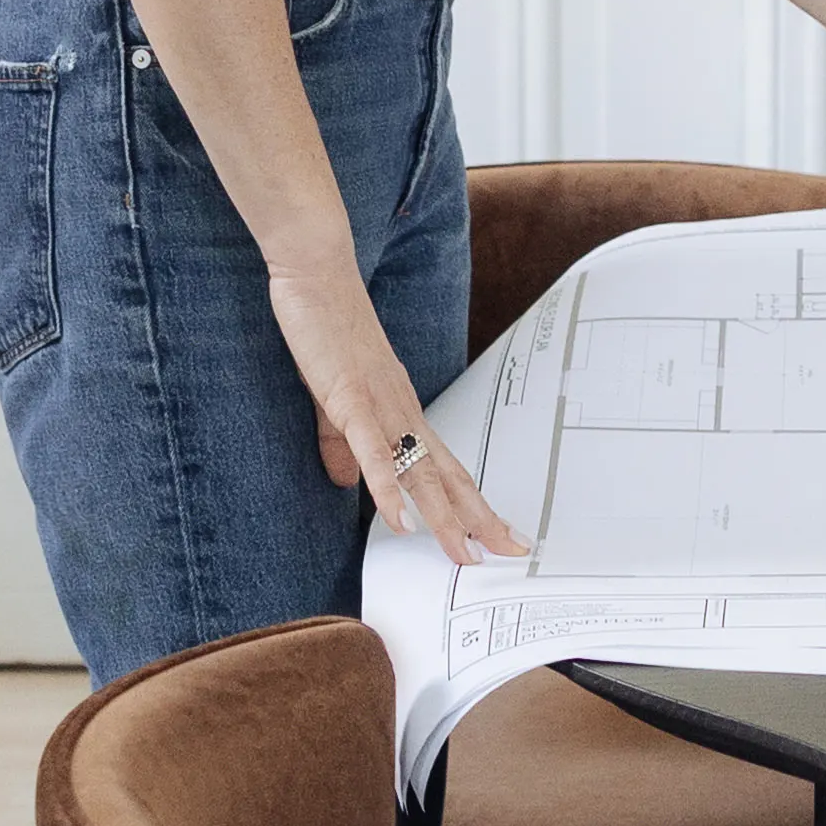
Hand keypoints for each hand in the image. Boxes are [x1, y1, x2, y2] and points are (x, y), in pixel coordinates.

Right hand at [267, 262, 524, 568]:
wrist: (316, 272)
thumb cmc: (326, 327)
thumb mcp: (333, 398)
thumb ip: (342, 443)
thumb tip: (349, 483)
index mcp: (401, 410)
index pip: (448, 467)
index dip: (474, 503)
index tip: (499, 534)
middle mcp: (402, 410)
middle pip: (449, 475)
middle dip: (479, 519)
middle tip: (509, 552)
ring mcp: (380, 406)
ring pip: (420, 471)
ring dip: (444, 518)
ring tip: (464, 553)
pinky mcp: (350, 399)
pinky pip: (374, 452)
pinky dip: (388, 490)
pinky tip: (401, 522)